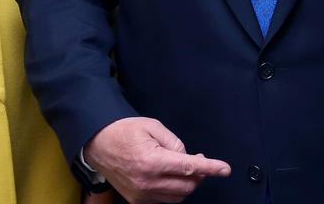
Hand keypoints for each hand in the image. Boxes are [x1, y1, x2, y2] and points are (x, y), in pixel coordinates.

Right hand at [85, 117, 230, 203]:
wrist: (97, 143)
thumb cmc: (125, 131)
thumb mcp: (153, 127)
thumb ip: (175, 143)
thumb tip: (189, 159)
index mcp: (152, 161)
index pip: (189, 168)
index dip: (211, 169)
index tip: (225, 169)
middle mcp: (147, 182)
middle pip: (187, 186)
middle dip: (199, 175)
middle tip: (199, 161)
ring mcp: (141, 194)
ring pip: (178, 196)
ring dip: (187, 184)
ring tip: (183, 168)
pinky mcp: (136, 200)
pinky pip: (164, 200)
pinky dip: (173, 190)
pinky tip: (170, 177)